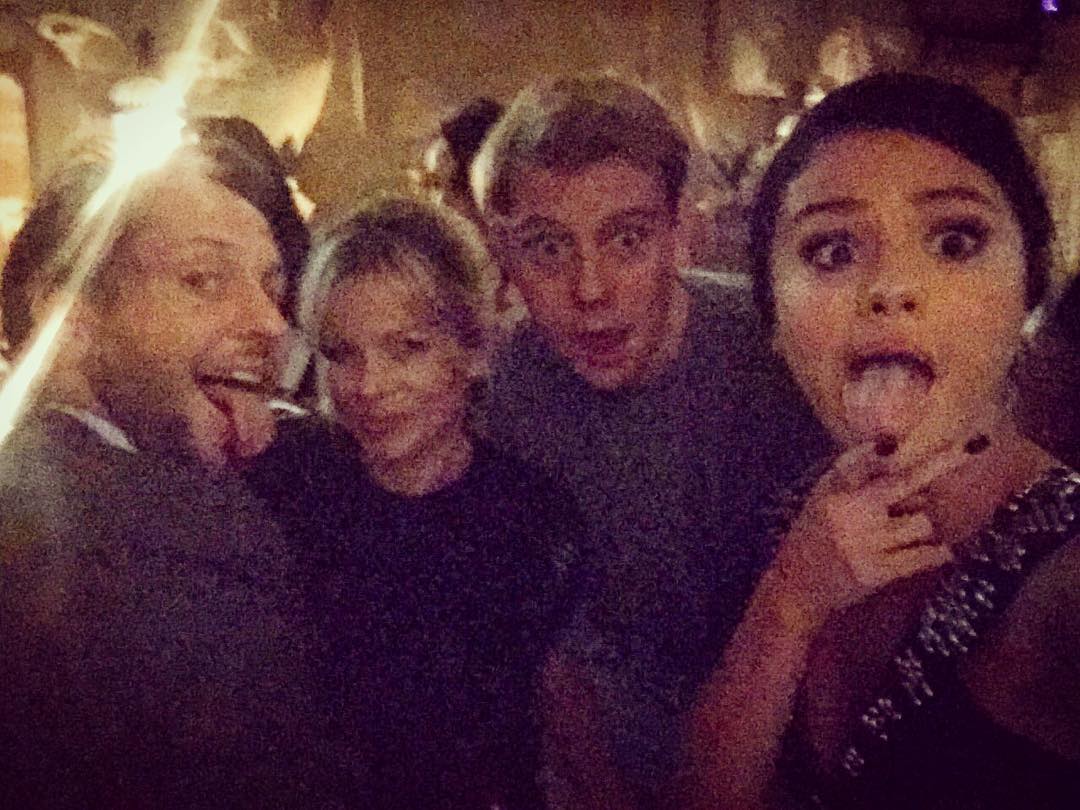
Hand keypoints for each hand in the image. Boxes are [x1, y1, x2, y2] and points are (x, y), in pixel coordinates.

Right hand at [775, 432, 977, 629]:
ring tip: (905, 530)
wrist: (797, 583)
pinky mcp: (880, 573)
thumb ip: (853, 467)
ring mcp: (870, 545)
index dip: (929, 458)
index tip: (962, 445)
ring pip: (922, 523)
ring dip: (922, 524)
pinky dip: (936, 552)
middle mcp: (857, 515)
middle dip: (931, 480)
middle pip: (911, 487)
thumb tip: (888, 443)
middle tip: (944, 474)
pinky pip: (924, 556)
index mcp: (842, 492)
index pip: (891, 468)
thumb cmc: (812, 532)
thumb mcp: (822, 493)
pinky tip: (937, 552)